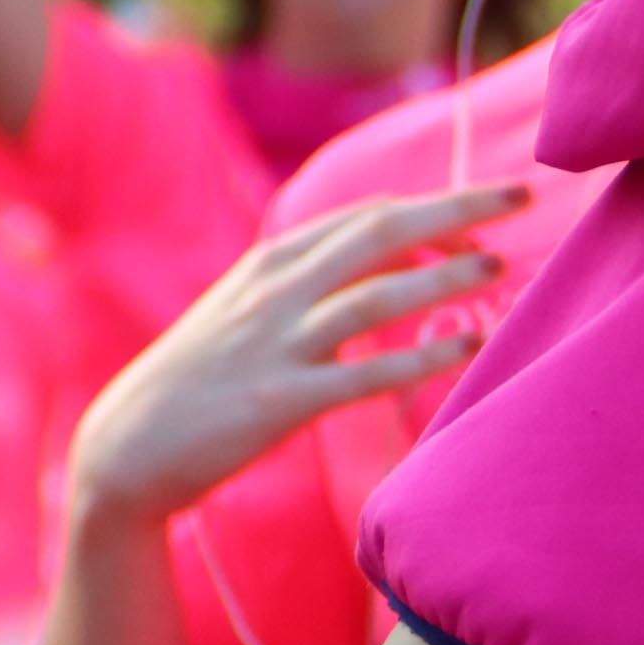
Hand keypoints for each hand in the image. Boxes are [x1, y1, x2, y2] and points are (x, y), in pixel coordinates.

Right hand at [68, 182, 528, 524]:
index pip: (364, 214)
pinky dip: (423, 356)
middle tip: (521, 195)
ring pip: (378, 293)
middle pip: (380, 231)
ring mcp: (277, 344)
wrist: (122, 449)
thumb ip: (307, 281)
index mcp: (269, 263)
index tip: (484, 208)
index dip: (431, 205)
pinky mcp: (282, 401)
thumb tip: (382, 259)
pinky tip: (469, 345)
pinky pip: (366, 373)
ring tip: (499, 266)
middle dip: (456, 208)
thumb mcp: (246, 310)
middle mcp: (275, 291)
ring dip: (446, 276)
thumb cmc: (199, 379)